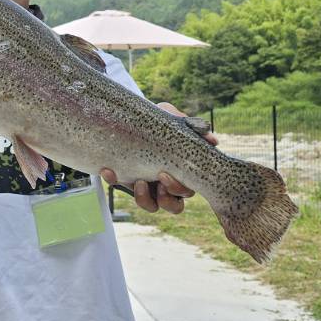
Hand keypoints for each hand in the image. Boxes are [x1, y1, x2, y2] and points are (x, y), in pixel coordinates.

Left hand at [99, 102, 217, 214]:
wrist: (132, 114)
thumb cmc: (160, 119)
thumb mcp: (174, 119)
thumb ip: (192, 127)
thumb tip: (213, 140)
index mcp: (181, 172)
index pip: (187, 191)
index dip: (178, 188)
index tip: (165, 174)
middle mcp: (166, 183)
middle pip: (173, 206)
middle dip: (167, 199)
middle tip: (157, 180)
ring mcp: (146, 183)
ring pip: (151, 206)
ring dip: (145, 199)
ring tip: (139, 183)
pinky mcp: (124, 178)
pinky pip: (119, 186)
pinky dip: (113, 180)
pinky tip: (107, 169)